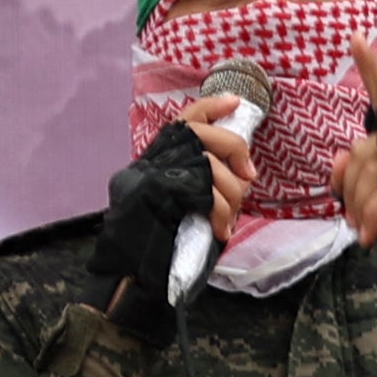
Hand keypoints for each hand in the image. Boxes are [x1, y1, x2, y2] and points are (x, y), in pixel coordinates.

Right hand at [91, 116, 241, 341]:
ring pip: (210, 165)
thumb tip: (240, 177)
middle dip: (236, 152)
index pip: (185, 119)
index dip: (212, 106)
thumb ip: (200, 184)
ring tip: (227, 221)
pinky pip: (205, 191)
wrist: (127, 274)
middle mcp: (152, 161)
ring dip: (231, 197)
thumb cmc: (159, 245)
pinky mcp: (160, 192)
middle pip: (204, 134)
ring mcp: (153, 175)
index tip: (237, 102)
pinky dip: (220, 211)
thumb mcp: (182, 206)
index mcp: (157, 160)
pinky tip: (219, 229)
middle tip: (248, 178)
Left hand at [347, 32, 376, 305]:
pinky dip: (372, 215)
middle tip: (349, 214)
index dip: (373, 73)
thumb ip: (363, 176)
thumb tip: (337, 160)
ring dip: (357, 200)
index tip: (355, 40)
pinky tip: (371, 236)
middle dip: (348, 180)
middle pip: (372, 142)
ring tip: (361, 226)